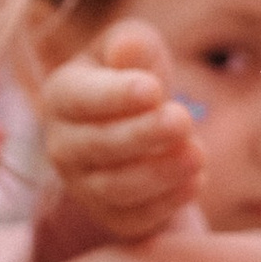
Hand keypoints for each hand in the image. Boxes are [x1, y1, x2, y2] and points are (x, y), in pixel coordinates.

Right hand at [39, 19, 203, 245]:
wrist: (144, 126)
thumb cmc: (137, 76)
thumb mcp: (136, 49)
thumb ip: (131, 45)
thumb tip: (126, 49)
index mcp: (62, 97)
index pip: (81, 98)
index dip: (115, 95)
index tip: (153, 89)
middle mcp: (63, 145)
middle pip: (98, 145)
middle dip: (142, 134)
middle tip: (182, 119)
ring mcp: (84, 186)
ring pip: (116, 187)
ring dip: (159, 172)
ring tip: (198, 154)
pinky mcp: (112, 217)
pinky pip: (136, 217)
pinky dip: (167, 202)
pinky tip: (196, 180)